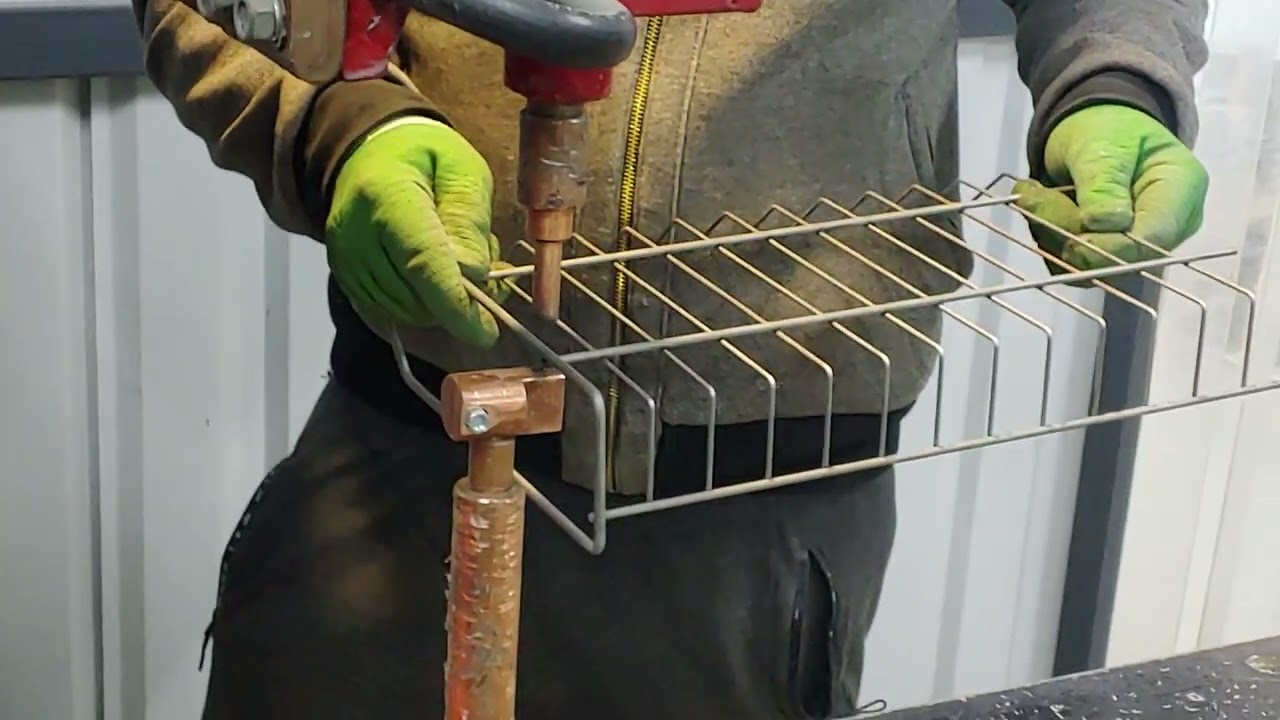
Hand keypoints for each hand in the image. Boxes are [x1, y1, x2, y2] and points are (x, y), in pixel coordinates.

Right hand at [326, 117, 508, 346]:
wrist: (368, 150)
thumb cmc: (424, 156)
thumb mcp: (463, 171)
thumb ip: (469, 221)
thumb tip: (474, 273)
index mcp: (388, 197)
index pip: (423, 264)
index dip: (456, 305)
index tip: (485, 332)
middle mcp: (356, 233)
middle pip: (415, 296)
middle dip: (459, 302)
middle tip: (488, 277)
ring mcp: (345, 258)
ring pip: (404, 311)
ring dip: (440, 304)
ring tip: (457, 264)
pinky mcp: (344, 276)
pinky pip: (390, 311)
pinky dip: (420, 306)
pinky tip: (433, 277)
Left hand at [1014, 104, 1208, 277]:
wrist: (1096, 127)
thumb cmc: (1109, 127)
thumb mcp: (1104, 144)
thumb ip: (1104, 184)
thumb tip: (1103, 224)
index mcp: (1180, 191)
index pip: (1152, 240)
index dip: (1110, 249)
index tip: (1070, 240)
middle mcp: (1165, 227)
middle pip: (1118, 259)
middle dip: (1067, 232)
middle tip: (1031, 194)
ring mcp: (1135, 244)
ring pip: (1087, 265)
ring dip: (1049, 232)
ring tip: (1033, 192)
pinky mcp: (1104, 255)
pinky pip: (1069, 263)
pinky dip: (1046, 237)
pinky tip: (1038, 204)